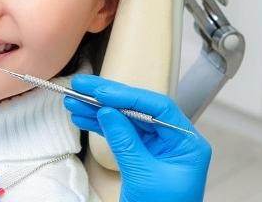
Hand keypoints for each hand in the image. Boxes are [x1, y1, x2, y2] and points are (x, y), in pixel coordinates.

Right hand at [65, 75, 210, 201]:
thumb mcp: (144, 176)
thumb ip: (126, 141)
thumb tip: (110, 112)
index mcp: (187, 143)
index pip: (158, 107)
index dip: (127, 95)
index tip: (102, 90)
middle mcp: (175, 142)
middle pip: (140, 110)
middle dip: (108, 98)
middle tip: (82, 86)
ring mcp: (158, 151)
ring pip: (126, 122)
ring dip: (99, 112)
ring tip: (73, 102)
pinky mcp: (143, 160)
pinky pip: (121, 137)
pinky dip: (101, 128)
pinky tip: (84, 119)